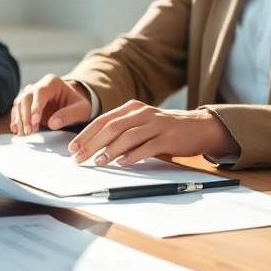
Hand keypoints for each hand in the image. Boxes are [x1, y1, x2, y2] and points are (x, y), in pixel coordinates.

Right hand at [11, 74, 92, 135]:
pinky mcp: (27, 103)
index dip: (35, 107)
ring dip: (20, 119)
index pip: (40, 93)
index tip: (34, 122)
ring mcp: (31, 93)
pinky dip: (16, 120)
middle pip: (26, 98)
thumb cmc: (78, 105)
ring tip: (24, 134)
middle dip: (26, 116)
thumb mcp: (81, 109)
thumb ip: (69, 115)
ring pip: (19, 103)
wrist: (74, 104)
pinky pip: (17, 109)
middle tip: (28, 132)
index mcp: (52, 82)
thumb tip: (53, 124)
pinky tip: (16, 130)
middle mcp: (39, 85)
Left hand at [67, 101, 237, 165]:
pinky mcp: (169, 137)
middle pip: (112, 127)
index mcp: (132, 108)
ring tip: (98, 162)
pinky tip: (122, 163)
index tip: (72, 148)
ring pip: (128, 136)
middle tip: (79, 157)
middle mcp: (143, 113)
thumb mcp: (141, 124)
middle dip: (92, 143)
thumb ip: (121, 132)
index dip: (85, 134)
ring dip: (111, 150)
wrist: (199, 127)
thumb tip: (94, 148)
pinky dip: (134, 155)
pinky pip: (148, 146)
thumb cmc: (164, 129)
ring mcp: (157, 124)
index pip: (103, 120)